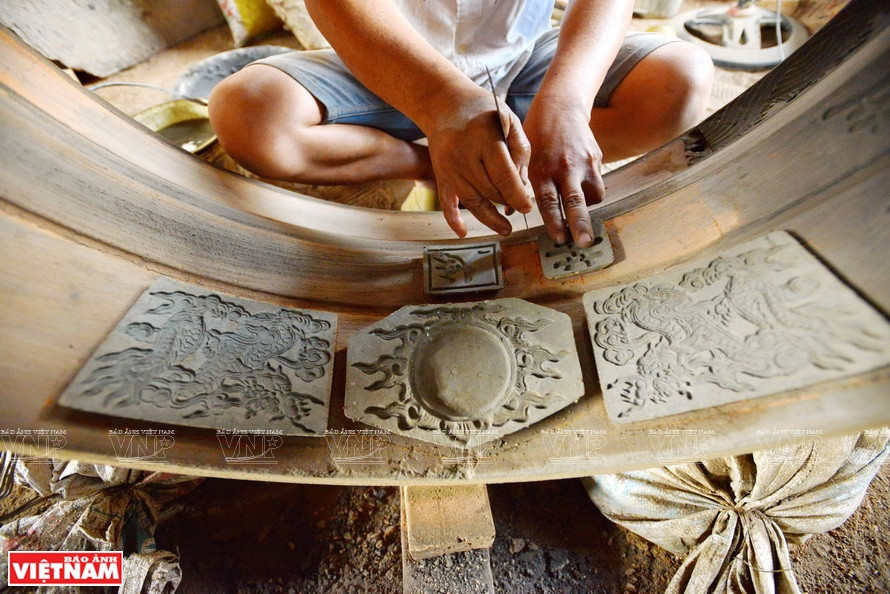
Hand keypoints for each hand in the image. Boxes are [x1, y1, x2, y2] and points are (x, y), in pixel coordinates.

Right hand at [425, 90, 532, 236]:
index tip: (528, 207)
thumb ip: (520, 149)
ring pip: (472, 201)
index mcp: (483, 139)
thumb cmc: (483, 111)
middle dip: (507, 202)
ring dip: (489, 219)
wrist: (444, 104)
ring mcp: (448, 168)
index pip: (503, 176)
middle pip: (489, 190)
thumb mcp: (508, 119)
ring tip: (506, 229)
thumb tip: (522, 184)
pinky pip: (446, 202)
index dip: (517, 195)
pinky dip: (453, 220)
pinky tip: (463, 233)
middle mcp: (463, 155)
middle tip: (520, 207)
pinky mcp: (440, 175)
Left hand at [523, 98, 604, 247]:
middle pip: (575, 202)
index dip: (554, 222)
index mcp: (542, 169)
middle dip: (580, 224)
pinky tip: (582, 189)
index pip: (549, 201)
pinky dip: (591, 192)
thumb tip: (508, 212)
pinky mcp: (596, 159)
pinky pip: (598, 184)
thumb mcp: (521, 156)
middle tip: (584, 243)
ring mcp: (584, 163)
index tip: (558, 239)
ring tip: (579, 212)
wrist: (561, 107)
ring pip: (593, 195)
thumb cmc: (536, 135)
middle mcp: (565, 168)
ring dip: (587, 208)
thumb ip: (519, 184)